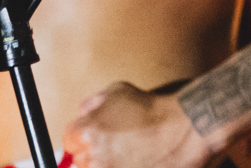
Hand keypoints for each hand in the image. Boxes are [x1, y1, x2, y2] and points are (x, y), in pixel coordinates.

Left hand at [67, 82, 212, 167]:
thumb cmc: (151, 109)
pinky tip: (137, 159)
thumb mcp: (118, 91)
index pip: (68, 140)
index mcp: (88, 132)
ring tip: (128, 152)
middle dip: (93, 151)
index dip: (79, 136)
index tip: (89, 135)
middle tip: (113, 143)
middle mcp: (95, 158)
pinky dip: (123, 166)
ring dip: (108, 162)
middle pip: (81, 160)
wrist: (181, 130)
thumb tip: (83, 112)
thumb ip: (93, 102)